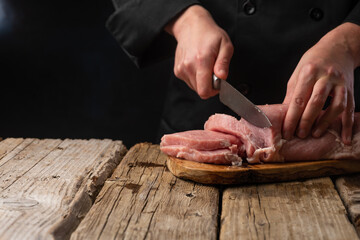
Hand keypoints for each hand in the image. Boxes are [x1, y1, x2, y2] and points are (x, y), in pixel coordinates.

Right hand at [165, 5, 233, 98]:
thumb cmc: (210, 35)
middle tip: (213, 71)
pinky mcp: (177, 71)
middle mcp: (188, 66)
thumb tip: (221, 77)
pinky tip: (197, 65)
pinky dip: (195, 77)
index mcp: (201, 60)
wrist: (191, 26)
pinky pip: (189, 82)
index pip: (204, 91)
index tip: (218, 81)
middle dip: (209, 85)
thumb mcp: (225, 45)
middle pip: (200, 91)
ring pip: (194, 87)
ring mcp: (181, 69)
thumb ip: (223, 63)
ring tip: (205, 66)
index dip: (214, 90)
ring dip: (202, 81)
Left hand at [283, 23, 359, 144]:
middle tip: (299, 135)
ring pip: (335, 106)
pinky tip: (344, 138)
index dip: (291, 117)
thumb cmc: (314, 61)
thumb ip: (292, 93)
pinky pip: (350, 109)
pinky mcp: (350, 89)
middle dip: (306, 121)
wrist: (339, 47)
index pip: (298, 98)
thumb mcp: (298, 72)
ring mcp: (340, 83)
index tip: (286, 131)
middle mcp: (326, 77)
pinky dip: (348, 125)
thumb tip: (285, 114)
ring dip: (325, 123)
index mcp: (309, 72)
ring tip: (315, 134)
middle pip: (316, 103)